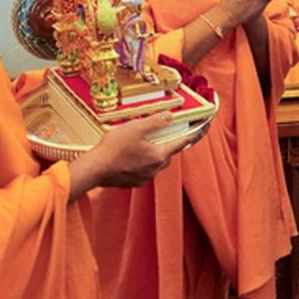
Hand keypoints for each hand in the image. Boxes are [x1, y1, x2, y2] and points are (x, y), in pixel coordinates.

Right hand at [68, 111, 200, 196]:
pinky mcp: (133, 182)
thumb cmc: (113, 149)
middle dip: (164, 144)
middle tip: (156, 134)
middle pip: (167, 154)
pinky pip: (142, 170)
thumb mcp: (136, 128)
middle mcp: (155, 169)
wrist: (95, 169)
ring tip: (136, 144)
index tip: (203, 128)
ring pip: (154, 163)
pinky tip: (127, 156)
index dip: (194, 134)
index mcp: (159, 155)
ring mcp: (144, 177)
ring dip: (150, 153)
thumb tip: (169, 116)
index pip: (181, 143)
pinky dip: (139, 162)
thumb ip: (155, 122)